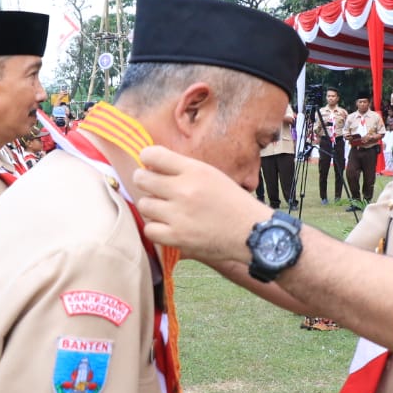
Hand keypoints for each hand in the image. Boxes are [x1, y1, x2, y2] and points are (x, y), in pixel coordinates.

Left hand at [135, 146, 269, 264]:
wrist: (250, 232)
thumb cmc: (231, 202)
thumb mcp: (211, 175)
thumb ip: (182, 169)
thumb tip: (150, 164)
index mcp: (194, 170)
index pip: (153, 154)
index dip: (147, 158)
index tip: (150, 165)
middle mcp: (184, 190)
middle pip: (141, 178)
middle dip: (144, 181)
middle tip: (154, 188)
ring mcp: (179, 215)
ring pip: (144, 204)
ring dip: (152, 207)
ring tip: (165, 210)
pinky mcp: (177, 237)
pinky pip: (149, 230)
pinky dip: (155, 229)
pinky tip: (167, 227)